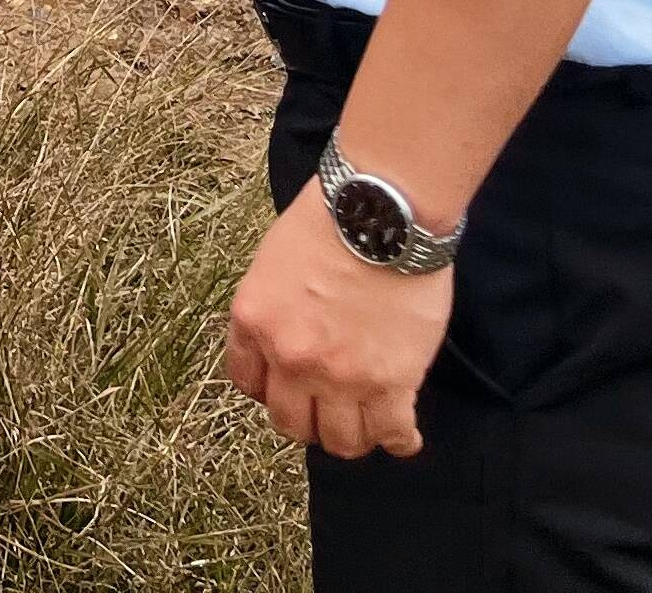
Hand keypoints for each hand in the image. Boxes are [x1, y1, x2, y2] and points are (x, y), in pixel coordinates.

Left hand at [226, 175, 452, 460]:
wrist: (379, 211)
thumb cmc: (329, 221)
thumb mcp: (272, 262)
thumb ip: (274, 309)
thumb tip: (288, 333)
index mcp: (254, 322)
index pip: (248, 383)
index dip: (270, 390)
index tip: (287, 389)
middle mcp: (290, 358)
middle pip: (291, 423)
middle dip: (308, 421)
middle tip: (327, 410)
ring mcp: (340, 376)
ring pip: (340, 441)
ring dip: (352, 436)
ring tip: (366, 423)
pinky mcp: (391, 383)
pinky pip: (391, 433)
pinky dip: (398, 441)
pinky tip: (403, 436)